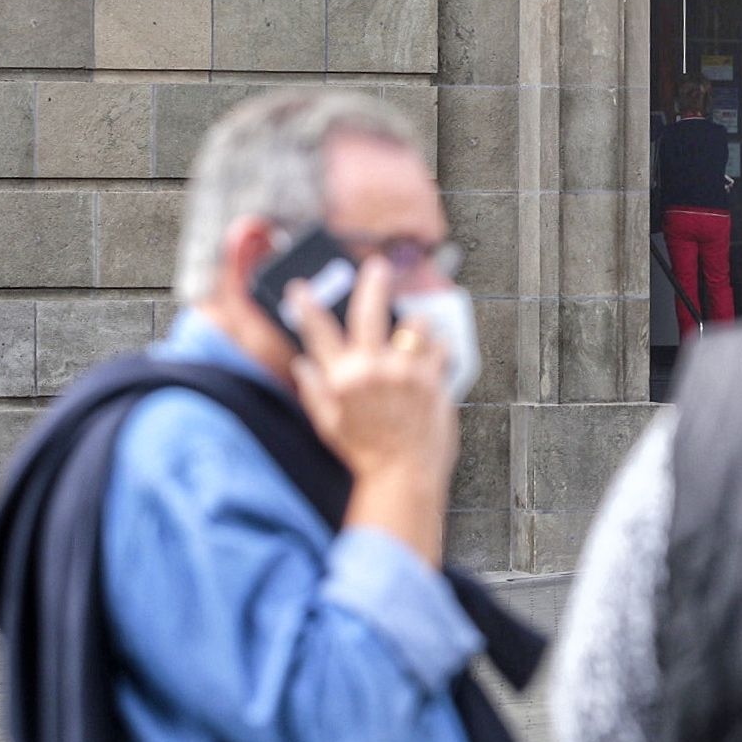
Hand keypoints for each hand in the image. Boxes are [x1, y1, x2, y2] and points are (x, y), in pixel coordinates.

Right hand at [289, 258, 457, 564]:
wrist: (404, 474)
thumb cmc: (365, 454)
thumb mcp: (330, 426)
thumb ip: (316, 392)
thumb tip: (302, 365)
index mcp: (342, 379)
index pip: (318, 333)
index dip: (306, 307)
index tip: (301, 288)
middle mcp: (372, 369)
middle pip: (369, 312)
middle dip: (372, 283)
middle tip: (376, 267)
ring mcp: (405, 372)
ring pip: (414, 324)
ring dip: (416, 324)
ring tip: (417, 329)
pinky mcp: (433, 379)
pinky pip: (440, 347)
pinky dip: (439, 347)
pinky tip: (436, 354)